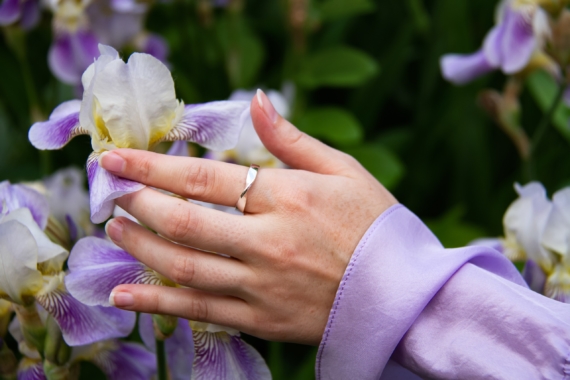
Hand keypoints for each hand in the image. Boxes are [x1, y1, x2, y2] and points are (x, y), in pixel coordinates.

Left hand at [101, 90, 397, 344]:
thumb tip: (257, 99)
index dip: (153, 166)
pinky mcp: (261, 319)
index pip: (204, 177)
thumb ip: (292, 139)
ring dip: (141, 247)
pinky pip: (200, 310)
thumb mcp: (343, 171)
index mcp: (287, 197)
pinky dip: (158, 304)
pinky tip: (124, 295)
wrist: (403, 295)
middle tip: (114, 192)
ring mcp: (262, 284)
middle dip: (139, 203)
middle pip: (184, 221)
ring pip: (185, 266)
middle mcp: (268, 241)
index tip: (117, 160)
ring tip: (116, 231)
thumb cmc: (376, 226)